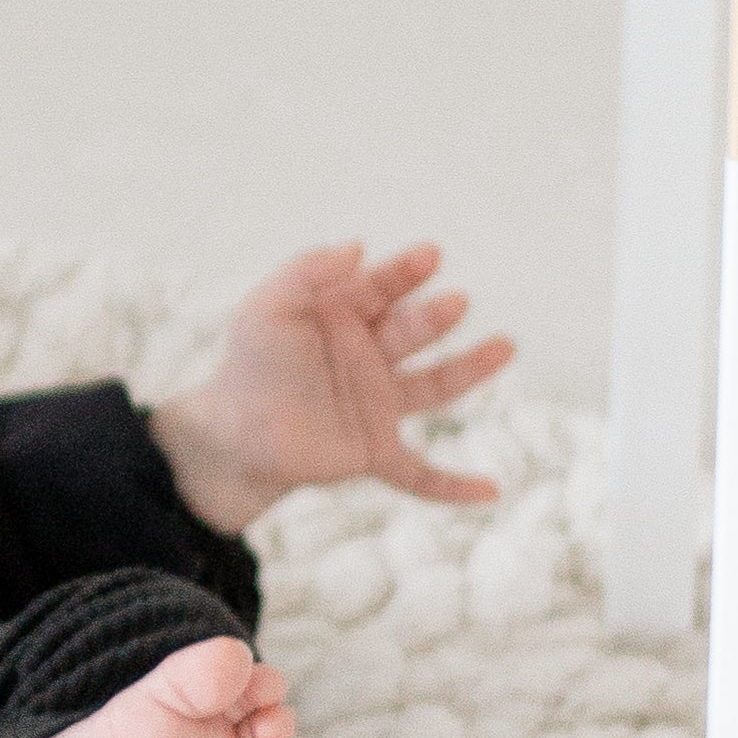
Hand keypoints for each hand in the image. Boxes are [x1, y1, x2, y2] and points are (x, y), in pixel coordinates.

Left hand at [148, 242, 515, 532]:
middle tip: (454, 302)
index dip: (405, 272)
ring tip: (505, 346)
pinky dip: (452, 486)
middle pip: (412, 331)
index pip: (382, 287)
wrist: (232, 435)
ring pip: (434, 386)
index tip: (429, 255)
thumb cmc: (249, 365)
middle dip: (433, 317)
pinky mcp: (373, 452)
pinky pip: (419, 474)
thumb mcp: (268, 307)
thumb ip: (307, 272)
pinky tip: (491, 491)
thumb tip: (357, 246)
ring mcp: (377, 405)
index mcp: (346, 318)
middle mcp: (370, 357)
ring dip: (470, 368)